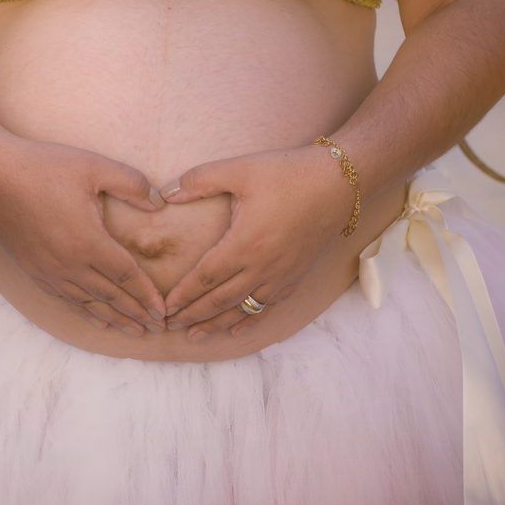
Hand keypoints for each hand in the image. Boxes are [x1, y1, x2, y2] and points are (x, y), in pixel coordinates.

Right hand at [0, 138, 168, 334]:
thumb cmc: (44, 167)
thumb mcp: (94, 167)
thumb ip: (131, 184)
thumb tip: (157, 203)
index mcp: (89, 242)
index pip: (127, 276)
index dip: (147, 295)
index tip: (163, 311)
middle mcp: (69, 264)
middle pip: (109, 296)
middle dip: (135, 313)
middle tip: (156, 328)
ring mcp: (48, 269)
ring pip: (87, 302)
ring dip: (112, 318)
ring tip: (132, 330)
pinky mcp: (32, 268)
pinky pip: (63, 297)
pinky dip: (82, 311)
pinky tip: (94, 318)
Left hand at [160, 144, 353, 340]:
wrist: (340, 181)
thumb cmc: (288, 172)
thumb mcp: (239, 169)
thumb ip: (199, 180)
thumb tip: (166, 194)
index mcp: (244, 243)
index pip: (205, 277)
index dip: (183, 295)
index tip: (164, 307)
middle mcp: (263, 266)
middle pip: (220, 300)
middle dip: (193, 314)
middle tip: (169, 326)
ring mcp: (282, 274)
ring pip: (243, 309)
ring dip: (216, 323)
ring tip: (195, 335)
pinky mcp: (296, 275)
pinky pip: (269, 306)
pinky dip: (250, 320)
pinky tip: (237, 328)